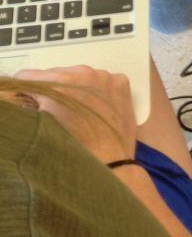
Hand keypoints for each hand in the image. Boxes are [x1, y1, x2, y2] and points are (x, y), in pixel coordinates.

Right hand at [13, 65, 136, 164]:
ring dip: (75, 89)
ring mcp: (104, 76)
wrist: (109, 163)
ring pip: (81, 77)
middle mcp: (83, 73)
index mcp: (59, 83)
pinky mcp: (120, 83)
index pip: (30, 77)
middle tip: (53, 111)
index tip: (27, 100)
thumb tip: (32, 100)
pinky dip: (97, 91)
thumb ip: (34, 106)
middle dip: (52, 90)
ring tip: (77, 113)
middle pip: (57, 74)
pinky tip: (96, 110)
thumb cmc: (72, 149)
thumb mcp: (42, 126)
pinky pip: (102, 81)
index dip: (27, 91)